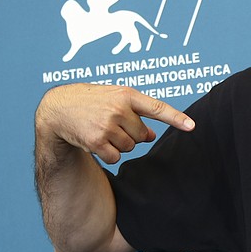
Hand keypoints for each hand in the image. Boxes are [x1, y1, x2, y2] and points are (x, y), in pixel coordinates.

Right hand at [36, 84, 194, 163]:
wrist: (59, 108)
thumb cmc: (93, 102)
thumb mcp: (116, 100)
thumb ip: (137, 114)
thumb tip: (153, 135)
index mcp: (127, 95)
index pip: (157, 108)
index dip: (176, 118)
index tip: (192, 126)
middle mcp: (119, 109)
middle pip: (142, 135)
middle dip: (131, 134)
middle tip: (112, 124)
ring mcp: (107, 125)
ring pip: (130, 147)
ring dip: (118, 143)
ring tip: (102, 129)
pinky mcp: (96, 142)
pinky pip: (115, 157)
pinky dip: (108, 154)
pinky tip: (96, 141)